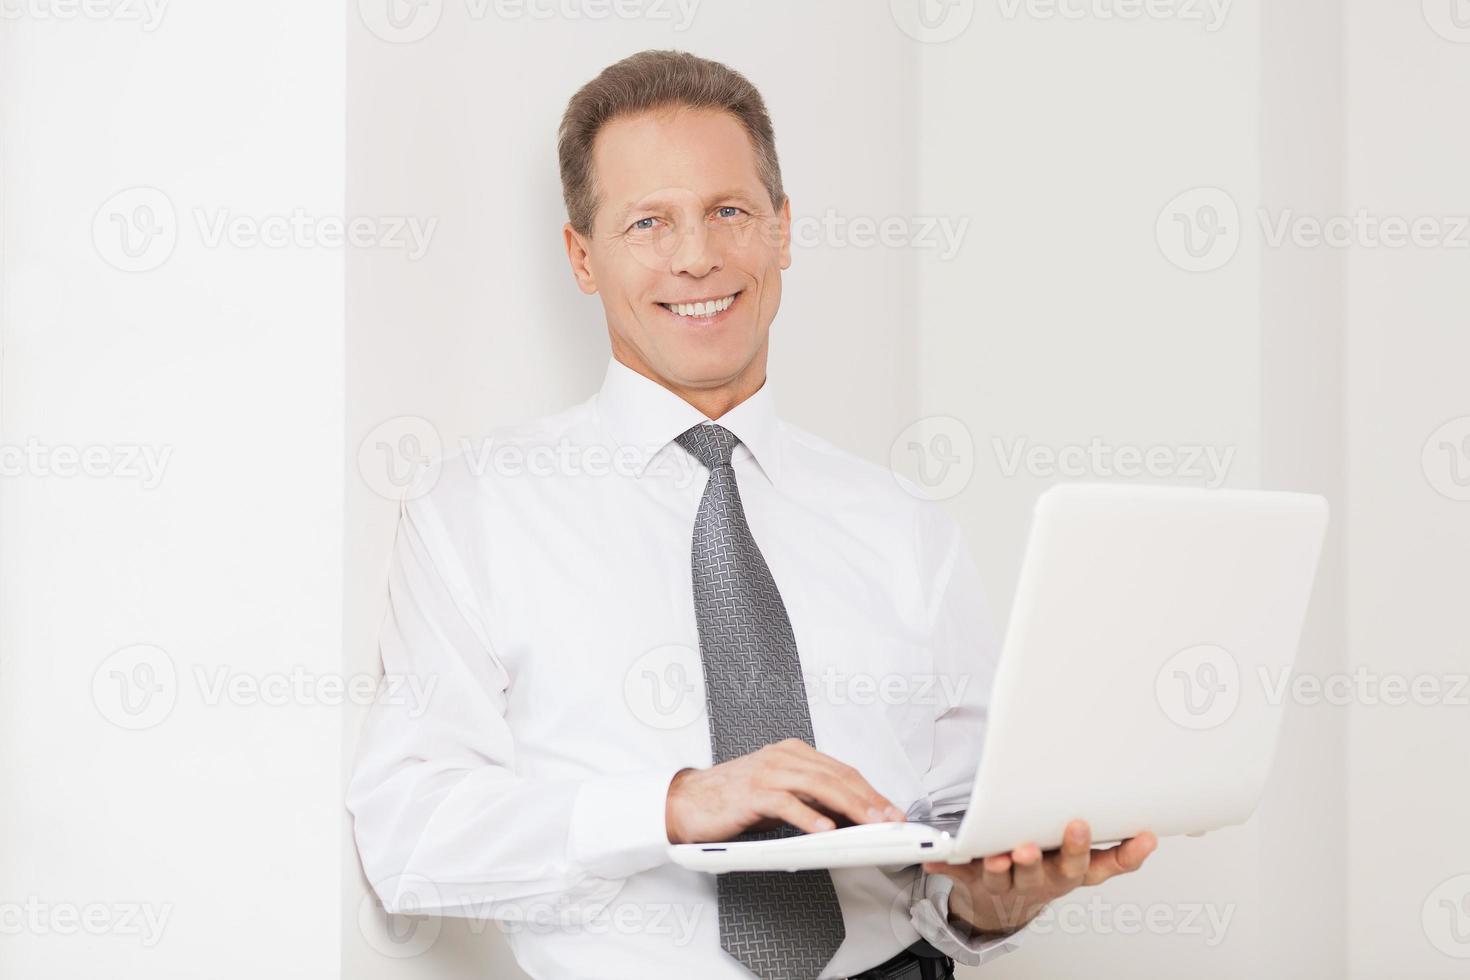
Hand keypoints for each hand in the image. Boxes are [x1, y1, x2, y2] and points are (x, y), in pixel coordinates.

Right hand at [665, 738, 906, 844]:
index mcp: (792, 753)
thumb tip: (848, 818)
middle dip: (869, 799)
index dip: (870, 791)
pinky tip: (825, 829)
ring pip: (819, 786)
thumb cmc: (733, 799)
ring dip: (850, 806)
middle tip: (890, 819)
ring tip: (870, 823)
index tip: (890, 810)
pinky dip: (809, 817)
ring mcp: (767, 772)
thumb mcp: (779, 796)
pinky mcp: (752, 792)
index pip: (842, 771)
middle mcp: (783, 757)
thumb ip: (810, 800)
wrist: (688, 801)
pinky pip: (787, 803)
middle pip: (837, 776)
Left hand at [923, 820, 1157, 936]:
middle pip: (1052, 872)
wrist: (999, 907)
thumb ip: (1114, 853)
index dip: (1122, 855)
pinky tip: (934, 859)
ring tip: (1004, 855)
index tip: (1141, 836)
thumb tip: (1150, 835)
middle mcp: (1040, 881)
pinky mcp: (973, 879)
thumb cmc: (1042, 873)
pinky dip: (945, 865)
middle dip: (1059, 854)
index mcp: (1067, 874)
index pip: (1098, 867)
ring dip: (1004, 866)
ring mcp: (1006, 882)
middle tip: (1063, 834)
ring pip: (1005, 877)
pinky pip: (958, 871)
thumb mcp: (1081, 866)